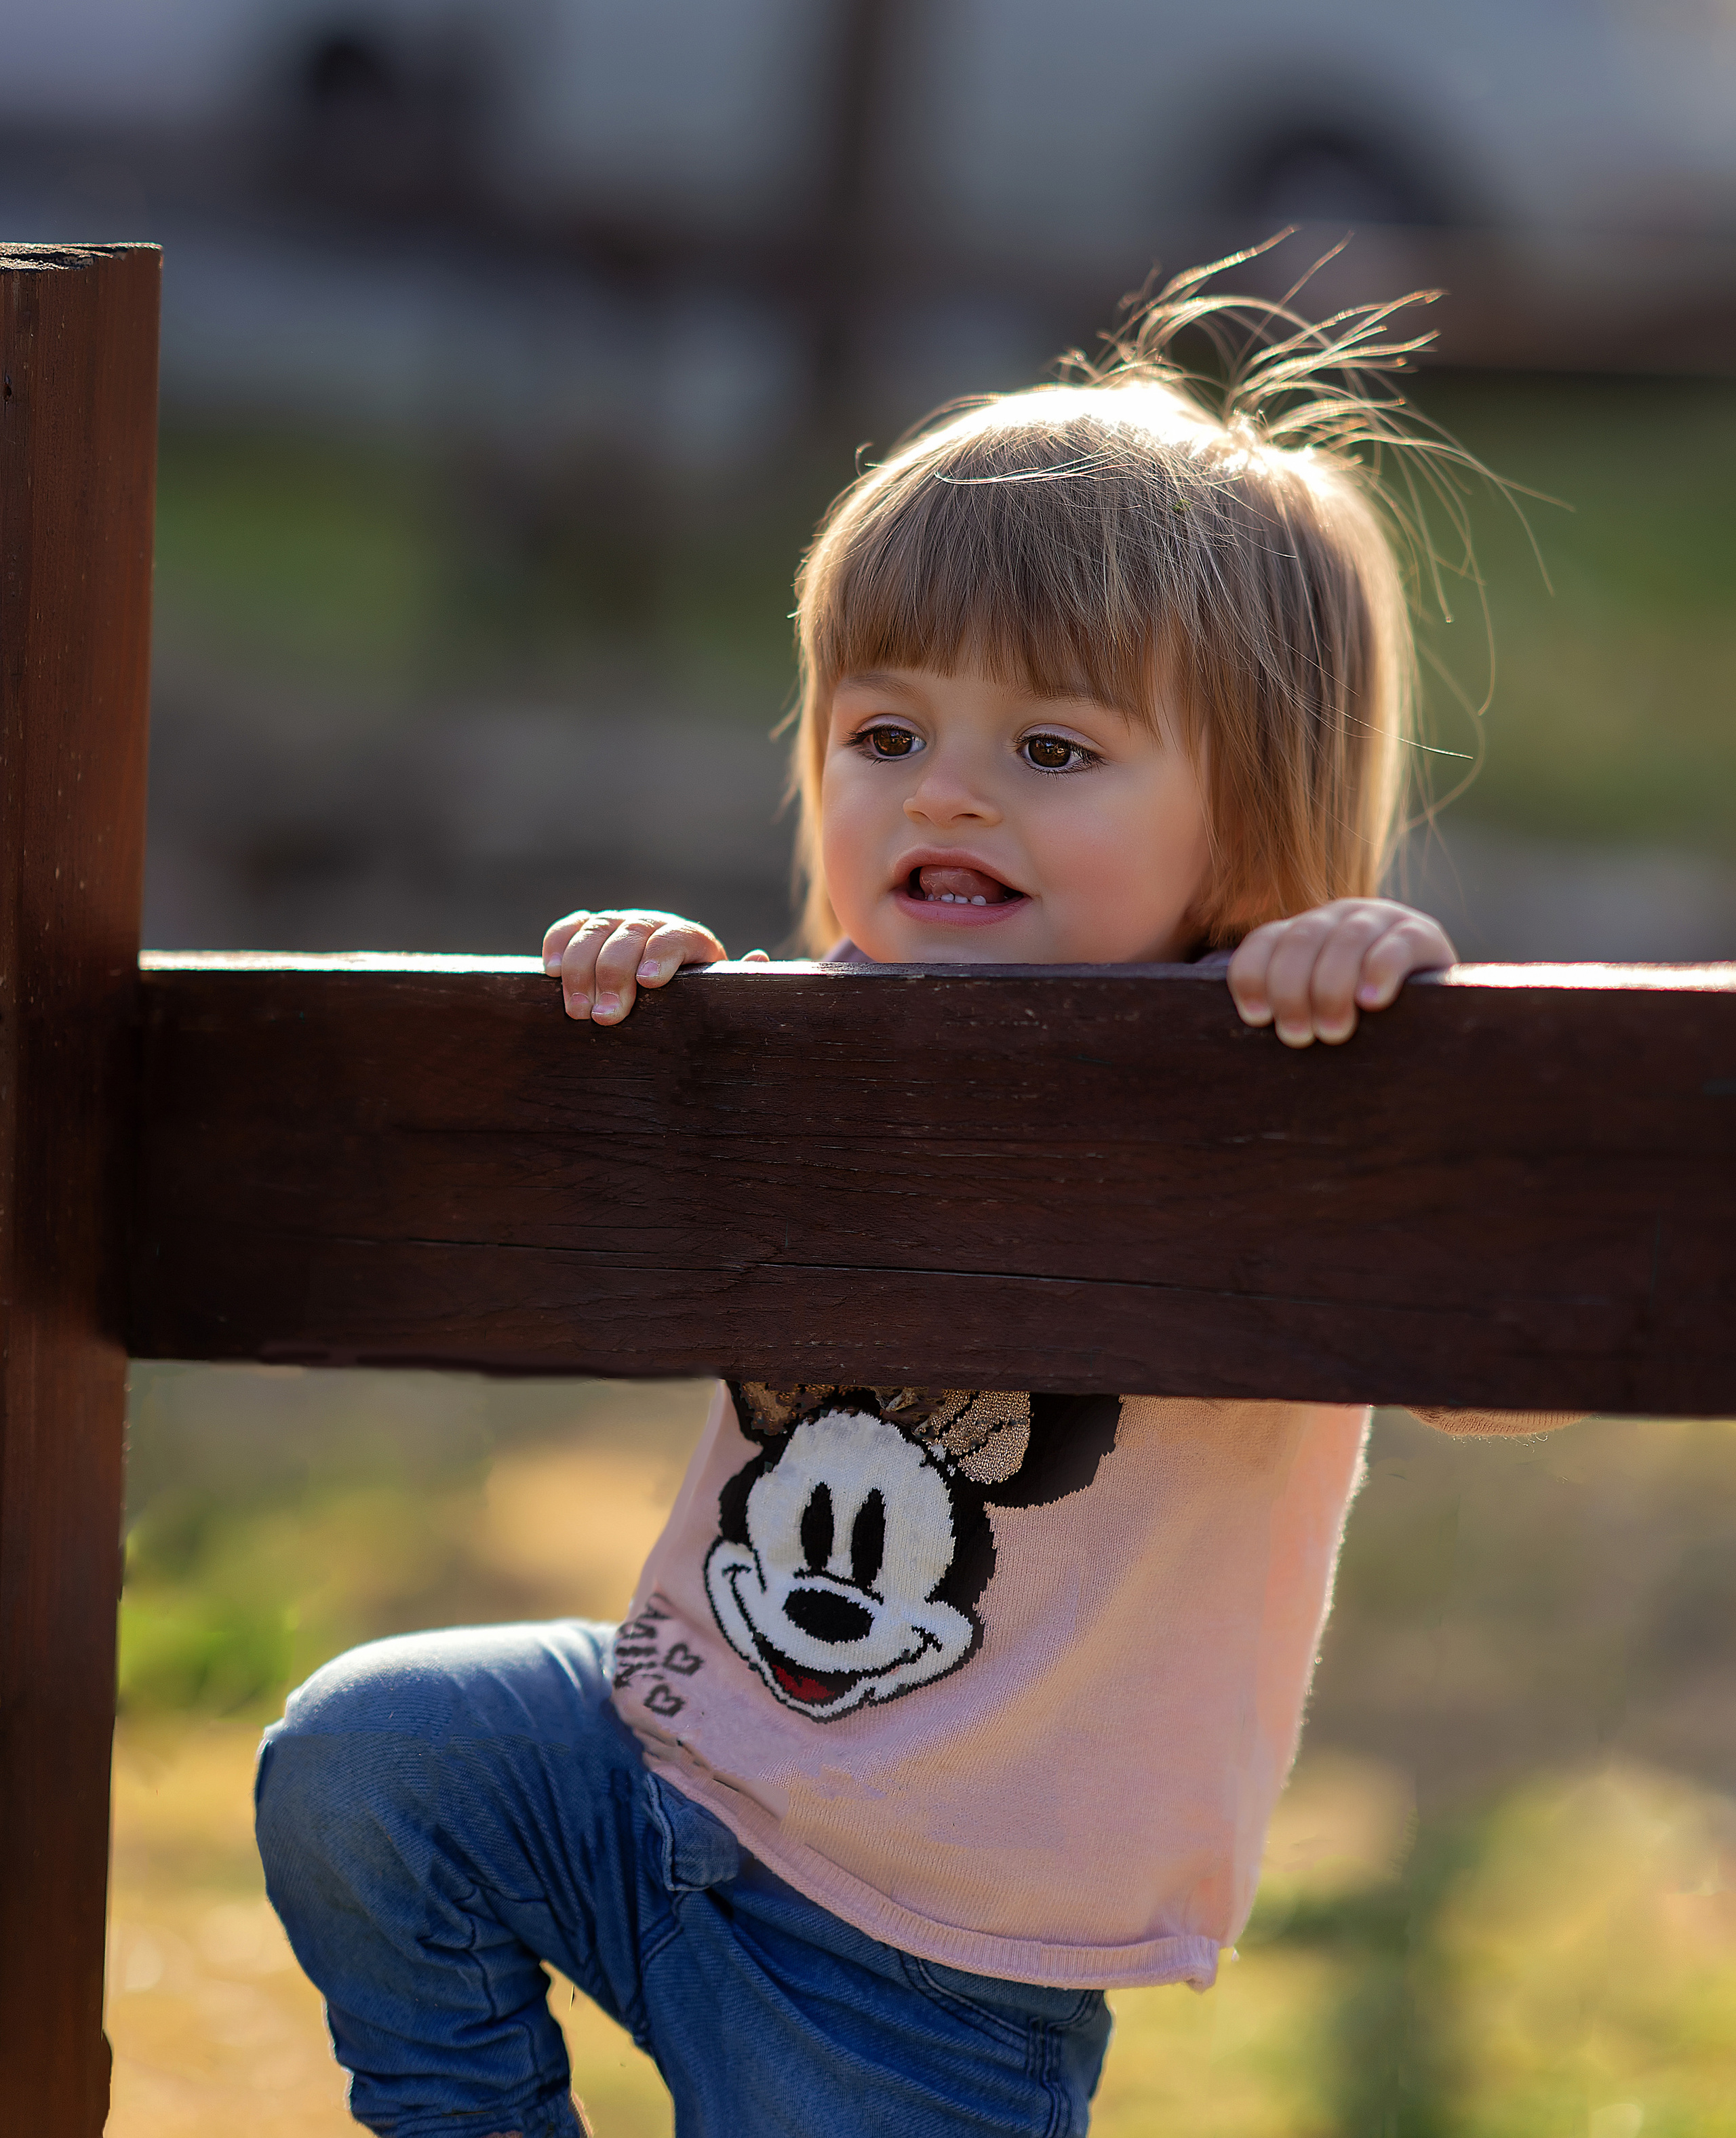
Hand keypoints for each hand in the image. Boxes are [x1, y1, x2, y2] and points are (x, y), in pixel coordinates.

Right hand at [541, 907, 768, 1023]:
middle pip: (628, 935)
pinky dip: (557, 944)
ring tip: (576, 1012)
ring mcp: (618, 924)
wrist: (671, 982)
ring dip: (579, 969)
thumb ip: (738, 979)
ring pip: (594, 931)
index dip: (660, 955)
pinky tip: (549, 973)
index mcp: (689, 939)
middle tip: (605, 1018)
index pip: (674, 937)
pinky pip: (569, 928)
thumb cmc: (697, 998)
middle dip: (612, 975)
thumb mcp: (721, 994)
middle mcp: (652, 924)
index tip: (648, 984)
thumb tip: (759, 959)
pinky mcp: (589, 931)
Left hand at [1227, 898, 1454, 1046]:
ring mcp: (1380, 920)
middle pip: (1301, 941)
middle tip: (1298, 1037)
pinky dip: (1380, 971)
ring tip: (1332, 1032)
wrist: (1435, 1017)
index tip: (1257, 1017)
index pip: (1265, 941)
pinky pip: (1397, 944)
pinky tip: (1372, 1002)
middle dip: (1292, 991)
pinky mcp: (1421, 935)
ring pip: (1345, 941)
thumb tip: (1253, 1030)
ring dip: (1332, 988)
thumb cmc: (1362, 1026)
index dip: (1252, 976)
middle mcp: (1337, 917)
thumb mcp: (1317, 1013)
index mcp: (1304, 933)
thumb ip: (1288, 1011)